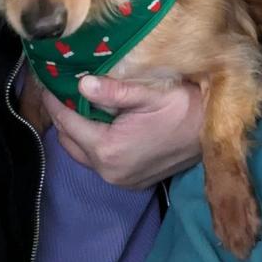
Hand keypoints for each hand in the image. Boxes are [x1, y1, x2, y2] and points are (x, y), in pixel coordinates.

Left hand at [40, 75, 203, 189]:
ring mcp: (121, 180)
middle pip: (69, 141)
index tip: (46, 80)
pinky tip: (102, 122)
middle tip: (60, 90)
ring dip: (77, 131)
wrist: (216, 133)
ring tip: (78, 104)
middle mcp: (109, 171)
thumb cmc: (185, 108)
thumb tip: (81, 83)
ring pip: (83, 154)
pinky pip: (100, 162)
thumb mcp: (150, 94)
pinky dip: (94, 144)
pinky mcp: (133, 181)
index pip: (67, 121)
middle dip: (62, 115)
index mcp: (109, 149)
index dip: (53, 100)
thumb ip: (114, 91)